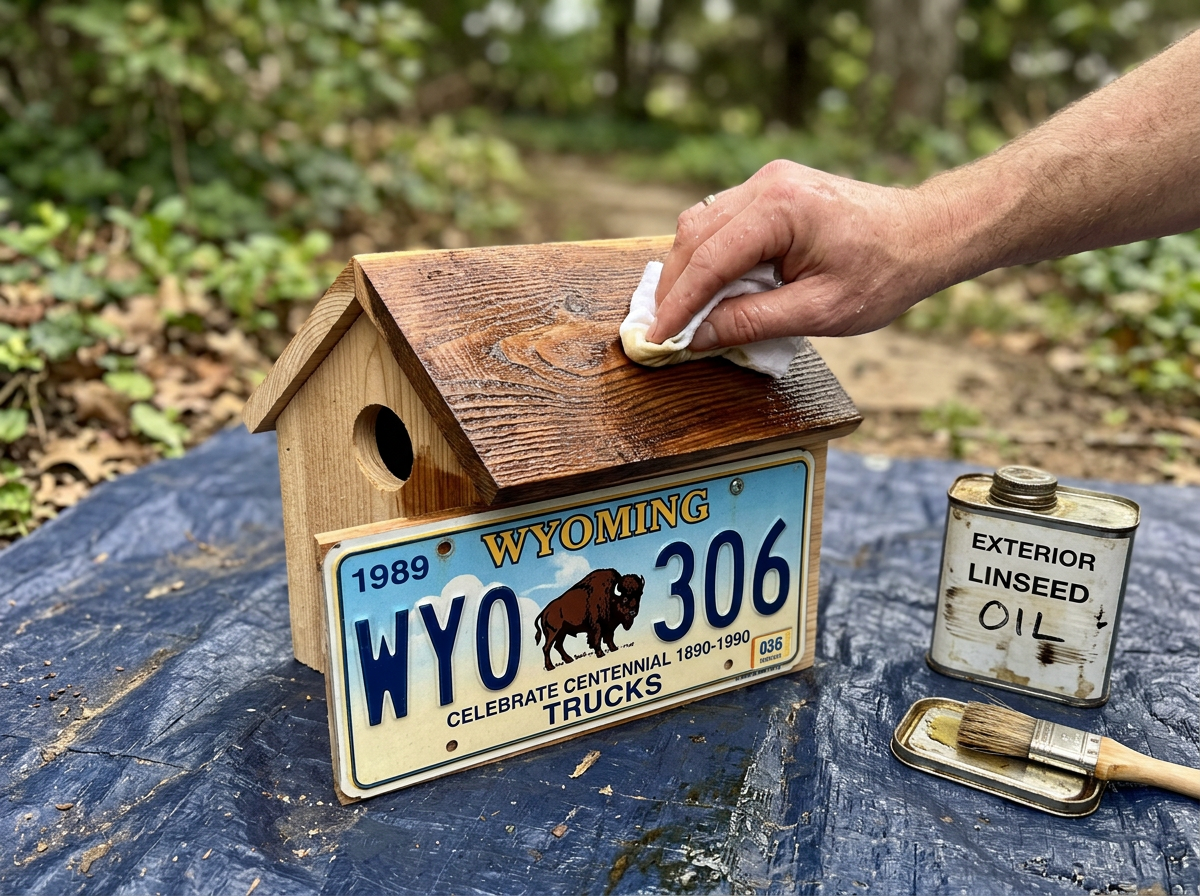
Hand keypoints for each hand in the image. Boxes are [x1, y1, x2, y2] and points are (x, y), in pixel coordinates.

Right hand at [647, 160, 948, 347]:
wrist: (926, 234)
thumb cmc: (884, 272)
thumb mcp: (819, 311)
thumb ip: (752, 322)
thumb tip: (698, 337)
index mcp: (781, 208)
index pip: (709, 260)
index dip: (677, 304)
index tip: (657, 338)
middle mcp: (768, 184)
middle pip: (694, 235)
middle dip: (674, 286)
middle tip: (664, 330)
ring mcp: (768, 182)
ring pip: (701, 225)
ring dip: (688, 270)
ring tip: (685, 314)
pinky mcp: (771, 191)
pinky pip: (722, 222)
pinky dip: (709, 257)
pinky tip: (712, 289)